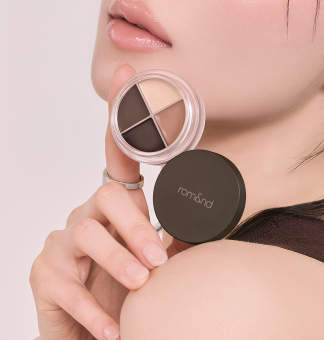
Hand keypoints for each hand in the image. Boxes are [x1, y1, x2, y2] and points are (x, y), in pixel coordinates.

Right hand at [30, 65, 170, 339]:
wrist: (100, 332)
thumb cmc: (130, 287)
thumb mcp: (158, 256)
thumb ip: (178, 231)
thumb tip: (212, 207)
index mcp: (118, 202)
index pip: (120, 150)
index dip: (124, 111)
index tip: (129, 74)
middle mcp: (88, 213)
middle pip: (109, 198)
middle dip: (136, 227)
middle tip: (158, 260)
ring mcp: (63, 242)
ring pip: (88, 235)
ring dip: (118, 262)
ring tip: (142, 286)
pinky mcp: (46, 275)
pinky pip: (68, 285)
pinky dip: (94, 309)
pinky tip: (112, 327)